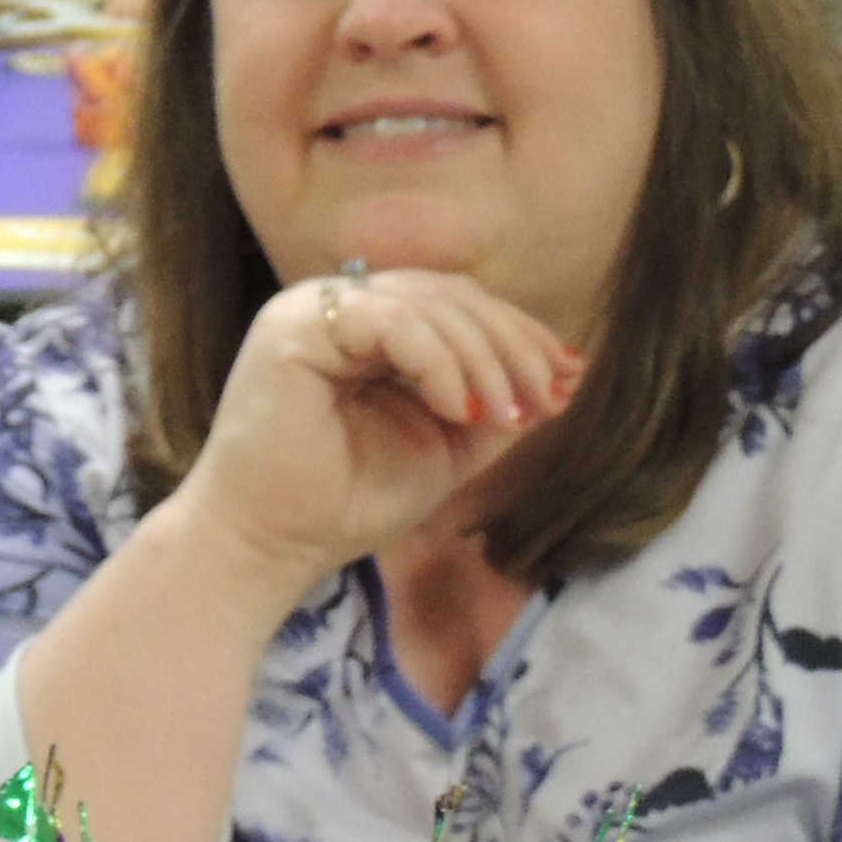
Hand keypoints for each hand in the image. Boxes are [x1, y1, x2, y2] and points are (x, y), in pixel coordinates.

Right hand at [165, 265, 581, 612]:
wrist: (272, 546)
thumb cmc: (344, 504)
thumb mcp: (446, 445)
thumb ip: (494, 404)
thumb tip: (570, 373)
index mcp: (368, 329)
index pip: (455, 306)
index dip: (517, 336)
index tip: (567, 380)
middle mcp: (338, 308)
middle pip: (448, 296)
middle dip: (512, 345)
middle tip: (547, 398)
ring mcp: (310, 311)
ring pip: (427, 304)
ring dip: (484, 358)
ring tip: (508, 414)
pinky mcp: (293, 328)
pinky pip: (392, 323)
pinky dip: (439, 363)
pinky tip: (459, 408)